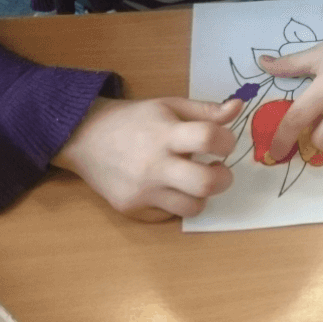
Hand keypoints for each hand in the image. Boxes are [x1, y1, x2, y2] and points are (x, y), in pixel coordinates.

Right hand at [53, 97, 241, 221]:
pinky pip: (169, 216)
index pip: (208, 138)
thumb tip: (238, 108)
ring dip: (202, 195)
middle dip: (224, 178)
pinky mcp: (132, 210)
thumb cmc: (133, 119)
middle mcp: (154, 166)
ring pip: (192, 207)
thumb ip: (205, 110)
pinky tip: (170, 188)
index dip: (227, 141)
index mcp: (165, 134)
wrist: (84, 138)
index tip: (224, 143)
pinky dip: (177, 204)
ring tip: (195, 180)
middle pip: (206, 184)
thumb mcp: (169, 105)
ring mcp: (142, 192)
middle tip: (219, 170)